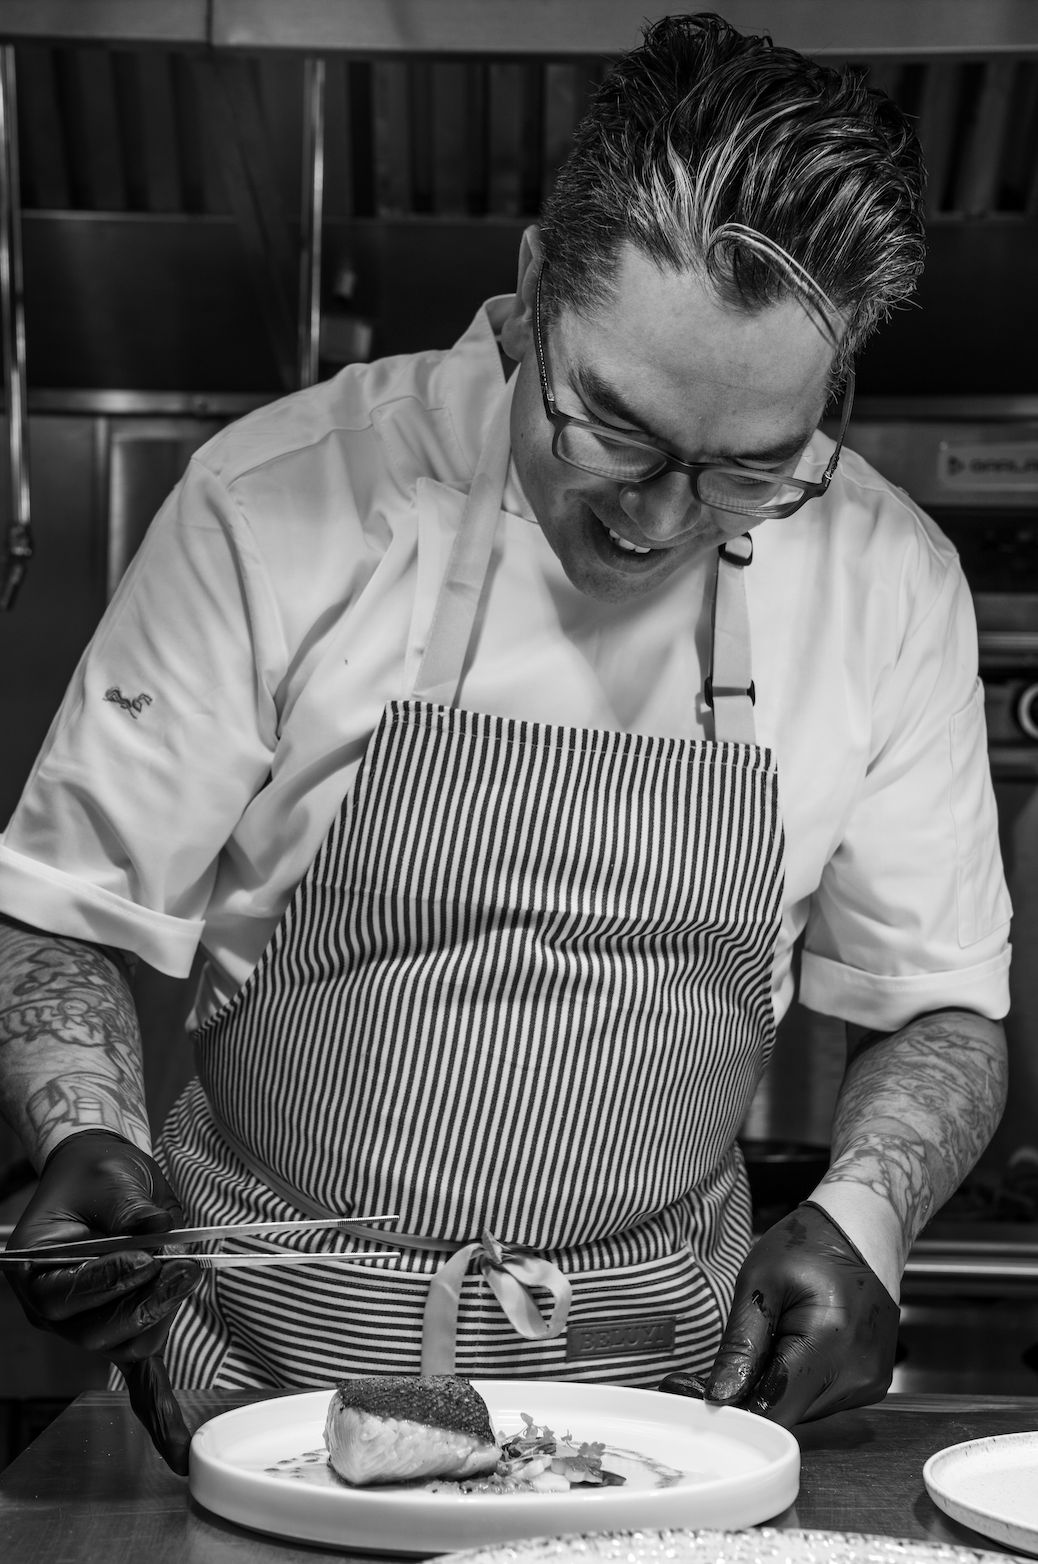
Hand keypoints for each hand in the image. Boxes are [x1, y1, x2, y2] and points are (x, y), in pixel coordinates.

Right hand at [5, 1128, 200, 1472]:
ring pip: (127, 1344)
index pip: (67, 1294)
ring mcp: (88, 1326)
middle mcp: (57, 1311)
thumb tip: (158, 1232)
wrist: (101, 1176)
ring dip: (164, 1314)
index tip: (144, 1257)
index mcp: (35, 1273)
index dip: (107, 1279)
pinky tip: (177, 1447)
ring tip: (191, 1271)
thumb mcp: (110, 1178)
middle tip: (184, 1267)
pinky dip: (159, 1408)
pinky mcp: (123, 1328)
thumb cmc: (96, 1176)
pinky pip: (139, 1372)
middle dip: (144, 1302)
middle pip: (98, 1332)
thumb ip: (130, 1208)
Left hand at [697, 1202, 898, 1424]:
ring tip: (770, 1340)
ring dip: (776, 1385)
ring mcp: (870, 1383)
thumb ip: (740, 1343)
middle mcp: (859, 1375)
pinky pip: (821, 1398)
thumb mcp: (760, 1282)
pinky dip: (798, 1380)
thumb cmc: (808, 1247)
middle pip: (788, 1411)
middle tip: (728, 1356)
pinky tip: (793, 1346)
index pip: (776, 1408)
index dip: (733, 1406)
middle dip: (751, 1391)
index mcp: (832, 1344)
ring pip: (803, 1408)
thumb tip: (719, 1397)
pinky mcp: (871, 1384)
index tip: (695, 1391)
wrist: (860, 1234)